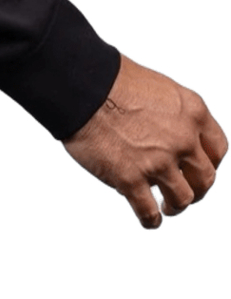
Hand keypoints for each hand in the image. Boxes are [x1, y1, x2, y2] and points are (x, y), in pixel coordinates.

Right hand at [63, 53, 226, 227]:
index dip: (210, 162)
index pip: (217, 148)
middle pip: (204, 178)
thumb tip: (170, 133)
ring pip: (182, 199)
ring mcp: (158, 162)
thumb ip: (173, 114)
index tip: (200, 168)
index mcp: (191, 111)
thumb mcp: (158, 87)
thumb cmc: (111, 79)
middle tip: (187, 190)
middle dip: (196, 188)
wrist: (82, 85)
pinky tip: (149, 218)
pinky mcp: (131, 180)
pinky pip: (149, 212)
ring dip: (176, 206)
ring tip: (167, 206)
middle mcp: (182, 138)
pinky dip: (151, 220)